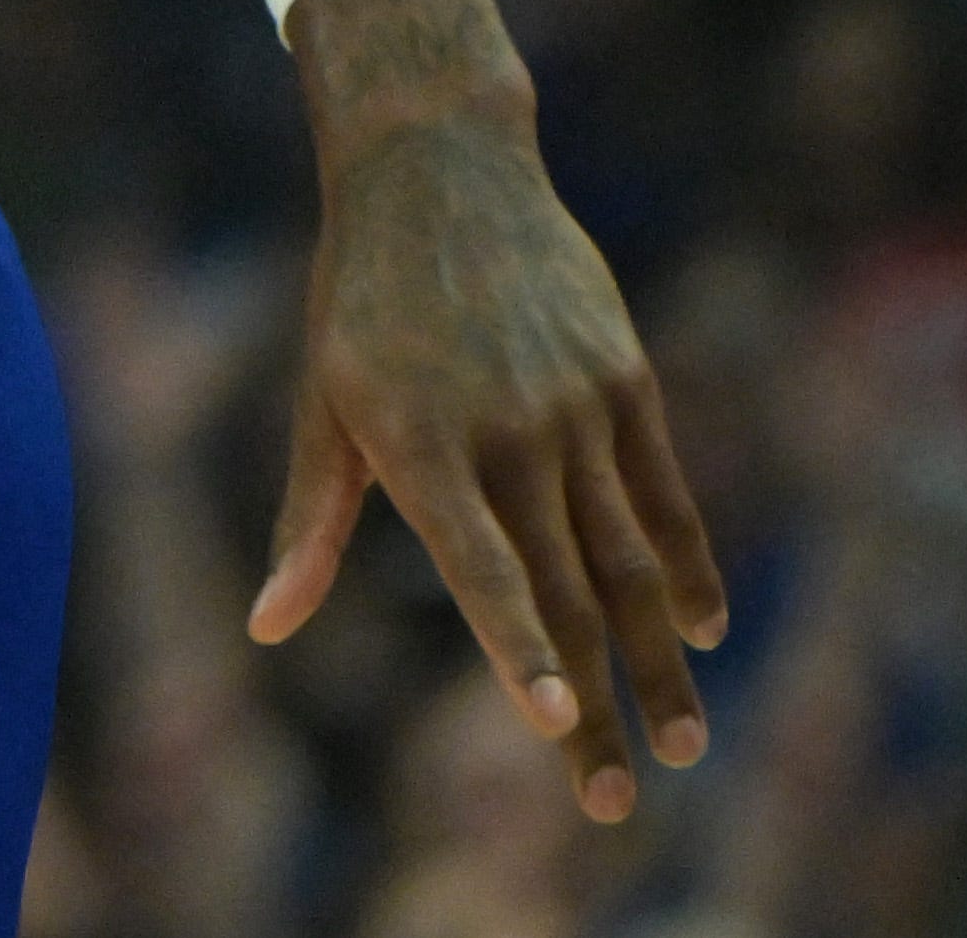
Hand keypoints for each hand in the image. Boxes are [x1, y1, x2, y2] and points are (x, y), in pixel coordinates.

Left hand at [249, 0, 725, 823]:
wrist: (438, 164)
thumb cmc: (358, 299)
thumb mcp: (320, 402)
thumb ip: (310, 522)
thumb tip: (266, 627)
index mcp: (420, 446)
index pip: (482, 570)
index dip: (519, 648)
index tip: (557, 721)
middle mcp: (507, 434)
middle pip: (565, 593)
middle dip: (601, 708)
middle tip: (618, 802)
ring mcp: (575, 405)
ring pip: (628, 557)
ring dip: (659, 659)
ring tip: (686, 743)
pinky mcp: (624, 378)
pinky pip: (664, 490)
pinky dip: (685, 563)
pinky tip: (700, 627)